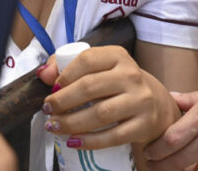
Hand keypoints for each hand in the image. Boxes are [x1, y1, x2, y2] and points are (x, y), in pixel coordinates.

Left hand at [38, 45, 179, 149]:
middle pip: (90, 87)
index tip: (52, 89)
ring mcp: (140, 100)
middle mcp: (132, 75)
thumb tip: (43, 74)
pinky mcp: (144, 124)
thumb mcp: (99, 68)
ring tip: (54, 126)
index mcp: (118, 56)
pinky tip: (73, 141)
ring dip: (71, 122)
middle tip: (48, 110)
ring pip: (100, 113)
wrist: (155, 104)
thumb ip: (68, 66)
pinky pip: (112, 136)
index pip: (86, 59)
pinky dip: (89, 141)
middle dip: (62, 101)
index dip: (64, 74)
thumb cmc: (118, 84)